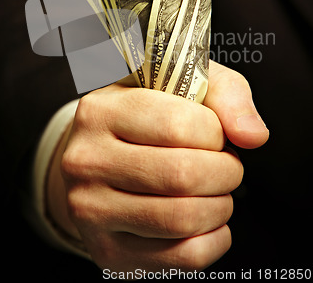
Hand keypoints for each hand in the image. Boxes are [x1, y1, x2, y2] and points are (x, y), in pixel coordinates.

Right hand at [47, 61, 268, 271]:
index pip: (177, 125)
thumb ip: (225, 94)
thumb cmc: (146, 119)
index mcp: (101, 110)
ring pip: (183, 218)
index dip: (216, 133)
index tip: (215, 134)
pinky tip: (207, 219)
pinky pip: (183, 256)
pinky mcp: (108, 250)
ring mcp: (91, 209)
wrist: (99, 160)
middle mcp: (86, 160)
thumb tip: (253, 135)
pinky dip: (214, 239)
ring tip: (216, 190)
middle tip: (226, 165)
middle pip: (182, 175)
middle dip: (225, 172)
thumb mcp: (181, 84)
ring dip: (220, 205)